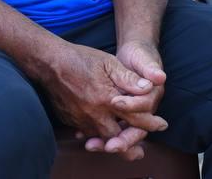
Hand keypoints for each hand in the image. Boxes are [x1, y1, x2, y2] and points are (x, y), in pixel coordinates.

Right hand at [40, 43, 166, 161]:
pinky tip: (98, 134)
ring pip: (100, 137)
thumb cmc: (81, 59)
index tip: (161, 125)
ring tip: (121, 146)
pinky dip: (94, 135)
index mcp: (108, 99)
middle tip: (140, 152)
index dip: (150, 122)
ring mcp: (81, 119)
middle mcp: (95, 113)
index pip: (135, 117)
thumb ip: (128, 78)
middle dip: (130, 145)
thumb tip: (148, 87)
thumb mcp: (108, 63)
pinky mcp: (70, 120)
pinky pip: (85, 132)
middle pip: (117, 137)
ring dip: (112, 142)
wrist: (49, 63)